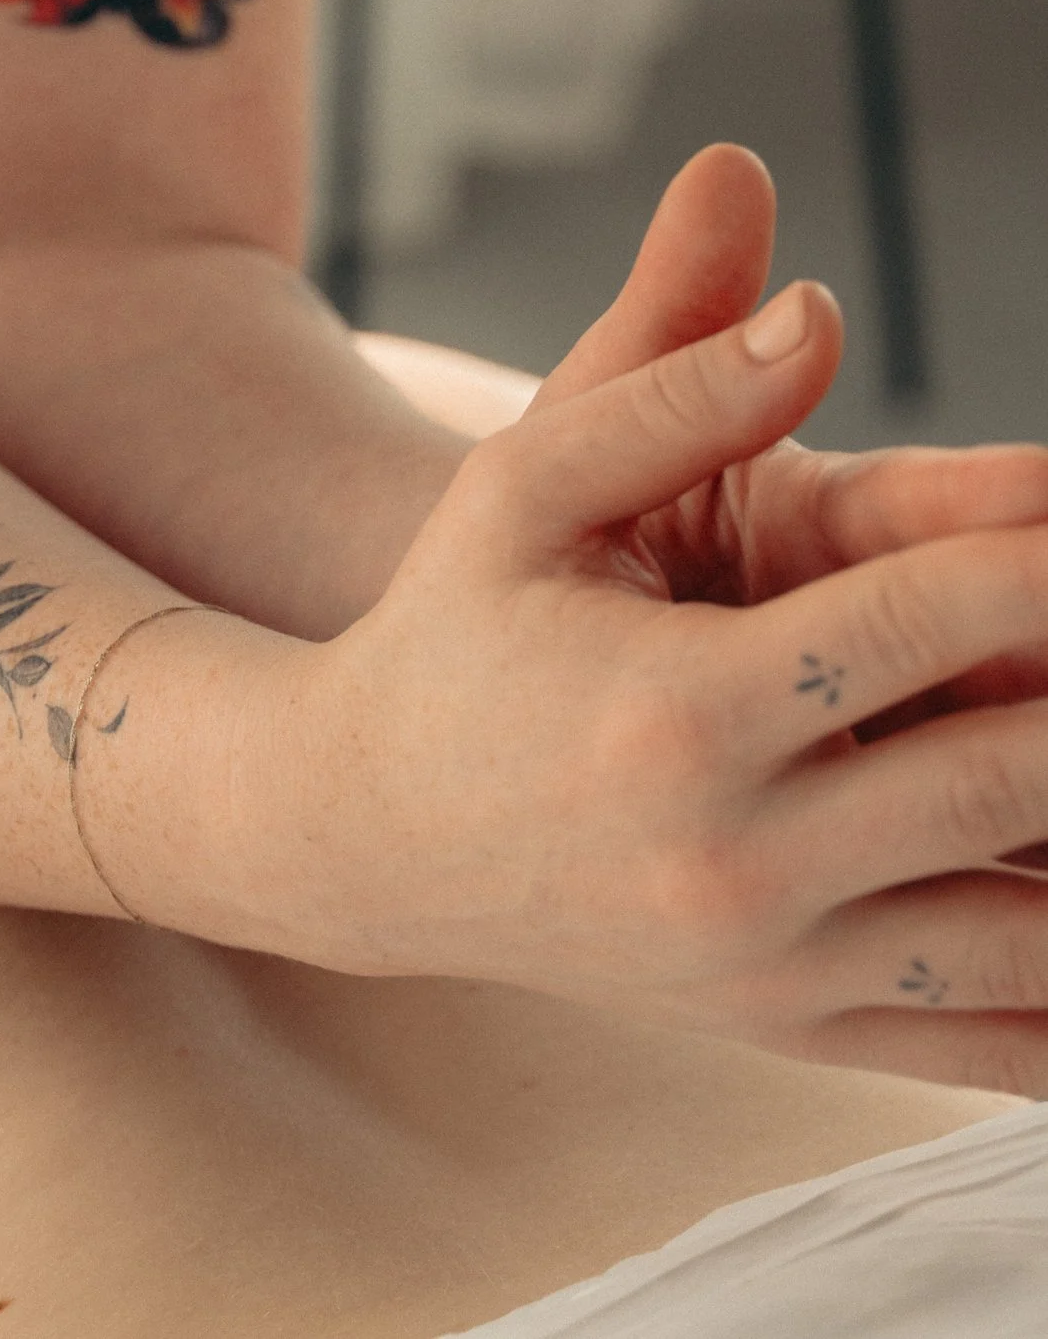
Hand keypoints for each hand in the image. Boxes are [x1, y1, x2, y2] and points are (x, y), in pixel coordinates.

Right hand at [194, 163, 1047, 1088]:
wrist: (368, 832)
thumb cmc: (457, 627)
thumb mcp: (528, 484)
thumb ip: (674, 391)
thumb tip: (817, 308)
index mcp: (679, 707)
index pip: (910, 622)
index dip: (1034, 562)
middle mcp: (735, 855)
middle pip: (1003, 781)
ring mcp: (772, 963)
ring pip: (1023, 938)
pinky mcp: (793, 1030)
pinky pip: (988, 1041)